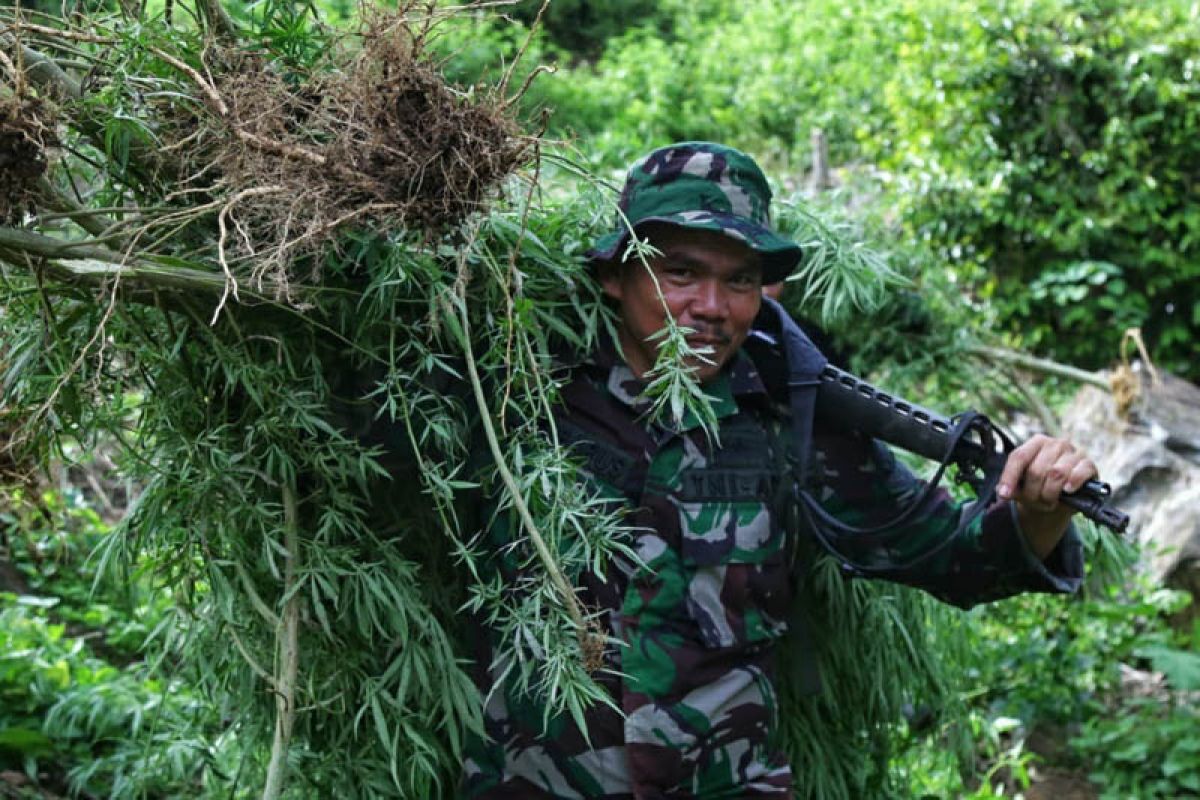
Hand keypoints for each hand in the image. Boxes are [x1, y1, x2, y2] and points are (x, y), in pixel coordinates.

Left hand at [997, 434, 1097, 558]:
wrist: (1062, 500)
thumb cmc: (1039, 488)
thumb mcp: (1022, 486)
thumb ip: (1012, 486)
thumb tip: (1004, 492)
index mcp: (1036, 443)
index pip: (1019, 457)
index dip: (1009, 477)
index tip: (1004, 495)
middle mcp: (1055, 444)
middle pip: (1036, 470)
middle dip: (1033, 492)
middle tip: (1035, 502)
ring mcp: (1074, 452)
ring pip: (1057, 473)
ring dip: (1050, 493)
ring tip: (1049, 501)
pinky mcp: (1089, 464)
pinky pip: (1080, 472)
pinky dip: (1073, 482)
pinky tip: (1067, 490)